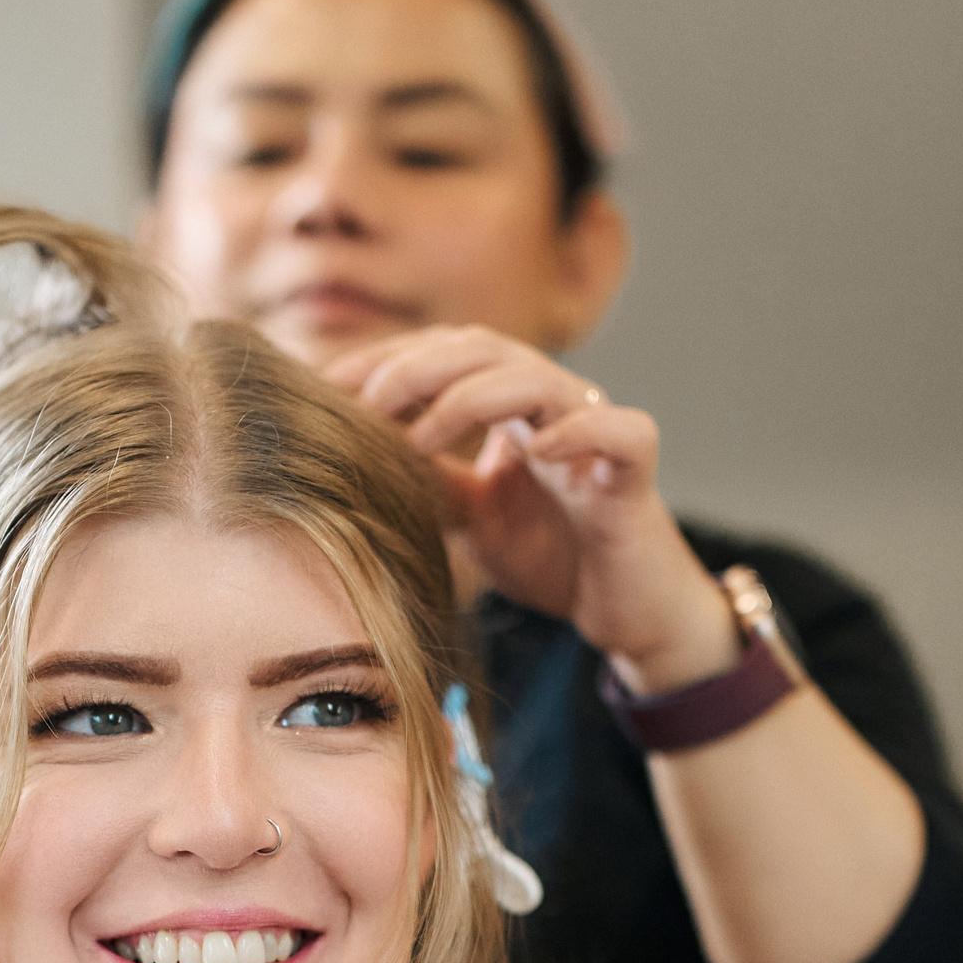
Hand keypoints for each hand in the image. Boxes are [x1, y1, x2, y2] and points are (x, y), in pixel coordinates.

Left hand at [325, 325, 735, 691]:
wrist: (622, 612)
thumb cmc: (552, 556)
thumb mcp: (469, 515)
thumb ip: (428, 480)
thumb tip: (356, 455)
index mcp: (512, 407)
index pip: (446, 354)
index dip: (387, 359)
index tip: (326, 383)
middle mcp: (554, 404)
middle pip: (486, 350)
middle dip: (419, 367)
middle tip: (366, 401)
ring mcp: (598, 431)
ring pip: (541, 379)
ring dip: (475, 396)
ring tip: (423, 434)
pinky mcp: (636, 471)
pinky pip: (620, 430)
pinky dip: (582, 430)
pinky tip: (540, 449)